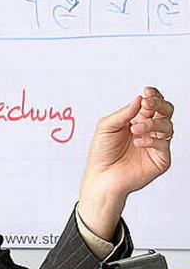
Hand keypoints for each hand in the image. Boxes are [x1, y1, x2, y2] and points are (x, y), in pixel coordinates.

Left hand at [78, 87, 173, 241]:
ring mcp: (156, 144)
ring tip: (135, 129)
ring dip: (152, 123)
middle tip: (147, 104)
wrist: (101, 177)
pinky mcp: (160, 159)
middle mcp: (149, 131)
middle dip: (159, 104)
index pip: (152, 104)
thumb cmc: (102, 153)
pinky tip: (137, 141)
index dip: (153, 96)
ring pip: (167, 125)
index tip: (147, 92)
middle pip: (166, 111)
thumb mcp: (106, 127)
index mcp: (137, 120)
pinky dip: (151, 140)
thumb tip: (139, 99)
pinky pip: (163, 144)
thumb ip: (123, 113)